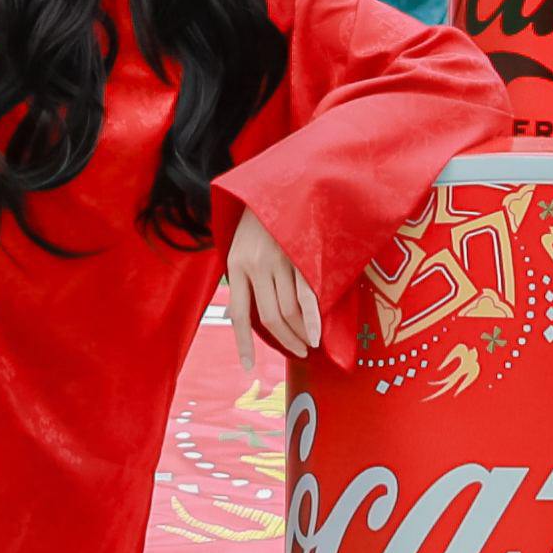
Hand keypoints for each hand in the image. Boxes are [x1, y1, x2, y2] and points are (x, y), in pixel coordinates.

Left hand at [225, 208, 326, 359]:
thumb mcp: (238, 247)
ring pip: (290, 309)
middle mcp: (256, 265)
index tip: (249, 367)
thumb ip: (242, 280)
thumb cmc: (256, 221)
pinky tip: (317, 333)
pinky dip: (313, 318)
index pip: (239, 315)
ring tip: (307, 344)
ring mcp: (281, 260)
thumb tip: (244, 317)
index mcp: (236, 265)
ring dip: (300, 333)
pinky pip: (308, 294)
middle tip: (297, 353)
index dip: (244, 344)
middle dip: (285, 341)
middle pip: (270, 317)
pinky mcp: (301, 254)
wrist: (277, 185)